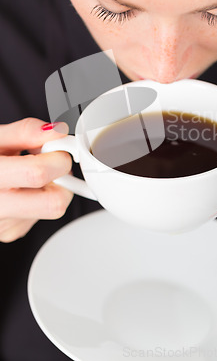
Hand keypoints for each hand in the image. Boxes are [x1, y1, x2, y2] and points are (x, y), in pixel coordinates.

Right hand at [0, 118, 72, 242]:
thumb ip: (25, 132)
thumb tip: (57, 131)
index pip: (36, 174)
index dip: (56, 157)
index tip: (58, 147)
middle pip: (54, 202)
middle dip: (63, 179)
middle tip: (51, 163)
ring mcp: (4, 225)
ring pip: (53, 209)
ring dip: (52, 188)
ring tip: (29, 173)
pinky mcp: (11, 232)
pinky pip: (41, 215)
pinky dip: (40, 199)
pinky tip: (22, 188)